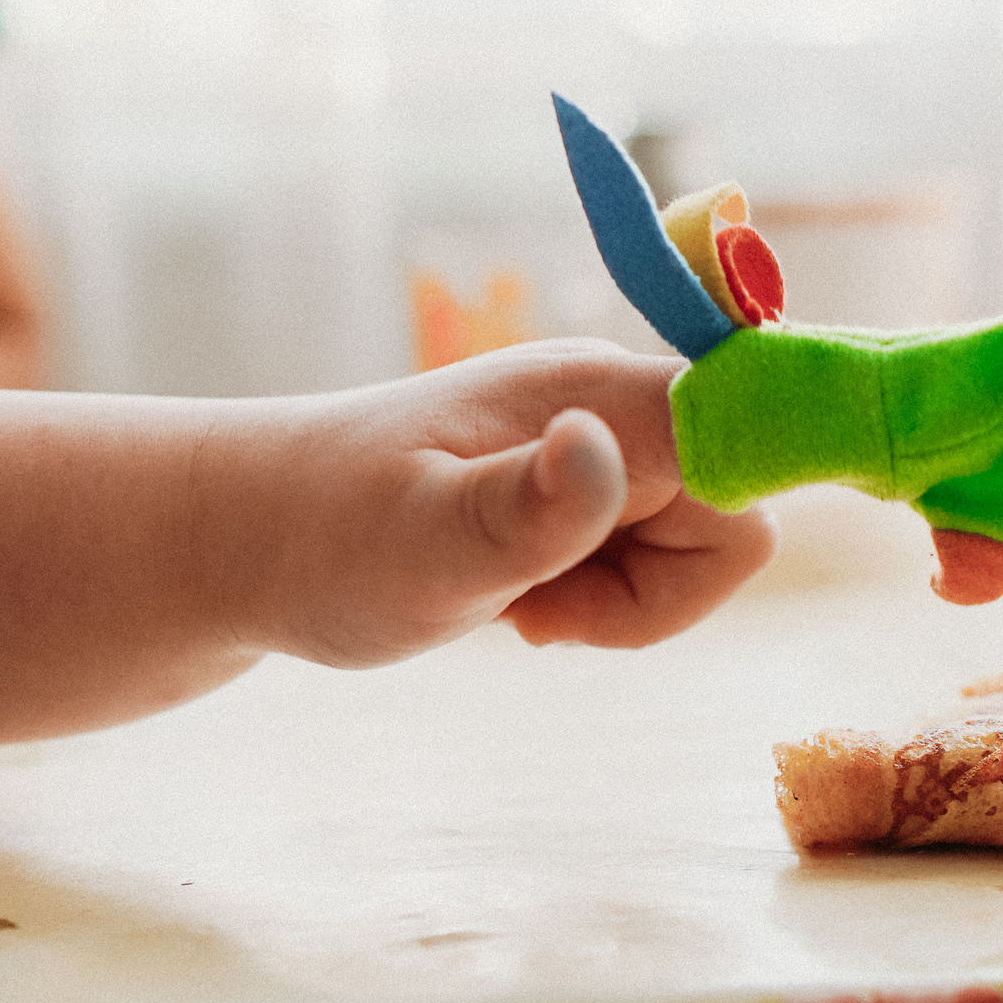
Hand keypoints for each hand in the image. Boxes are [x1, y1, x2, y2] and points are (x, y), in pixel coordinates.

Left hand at [237, 338, 775, 667]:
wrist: (250, 540)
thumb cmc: (322, 540)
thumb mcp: (419, 545)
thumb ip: (524, 509)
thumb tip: (599, 450)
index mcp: (598, 395)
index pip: (752, 438)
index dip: (743, 506)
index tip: (645, 570)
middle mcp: (615, 407)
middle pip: (739, 513)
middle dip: (662, 593)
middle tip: (539, 606)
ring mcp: (603, 449)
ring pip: (702, 551)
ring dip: (625, 607)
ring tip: (516, 601)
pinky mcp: (586, 493)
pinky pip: (656, 565)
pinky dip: (600, 605)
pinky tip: (517, 599)